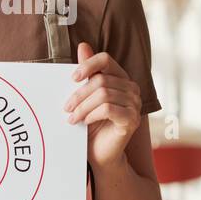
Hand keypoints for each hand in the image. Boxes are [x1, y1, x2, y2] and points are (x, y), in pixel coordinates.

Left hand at [64, 41, 141, 168]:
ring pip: (103, 94)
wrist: (100, 154)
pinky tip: (85, 122)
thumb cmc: (92, 124)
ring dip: (83, 107)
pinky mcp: (132, 120)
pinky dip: (92, 114)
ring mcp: (134, 104)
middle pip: (101, 80)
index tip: (72, 78)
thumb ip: (86, 73)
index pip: (105, 59)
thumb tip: (83, 45)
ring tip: (72, 118)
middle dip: (79, 95)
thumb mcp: (85, 97)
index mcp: (120, 78)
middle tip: (66, 108)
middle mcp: (131, 88)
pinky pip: (109, 109)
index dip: (88, 64)